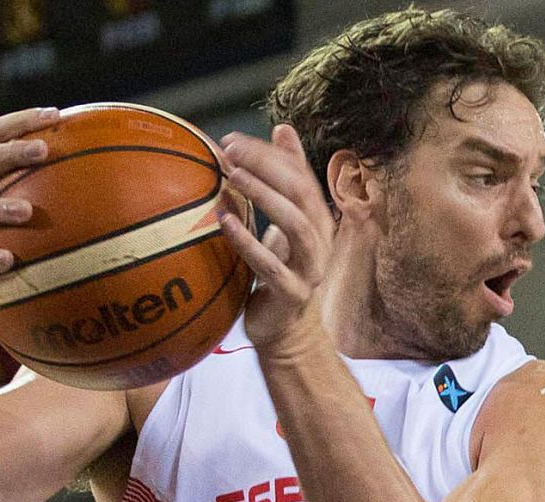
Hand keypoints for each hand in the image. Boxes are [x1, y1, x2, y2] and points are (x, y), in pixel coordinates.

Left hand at [217, 124, 339, 357]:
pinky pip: (271, 265)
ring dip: (264, 196)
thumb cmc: (281, 269)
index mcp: (317, 218)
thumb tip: (283, 128)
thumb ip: (285, 179)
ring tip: (232, 175)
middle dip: (267, 167)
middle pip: (301, 193)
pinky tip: (224, 221)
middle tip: (230, 151)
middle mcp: (320, 239)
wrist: (286, 331)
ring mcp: (310, 267)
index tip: (232, 141)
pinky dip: (248, 242)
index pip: (299, 175)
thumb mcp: (284, 221)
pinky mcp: (293, 292)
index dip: (270, 155)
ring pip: (295, 224)